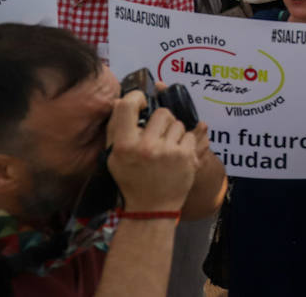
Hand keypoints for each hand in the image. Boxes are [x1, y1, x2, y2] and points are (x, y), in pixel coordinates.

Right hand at [106, 89, 197, 212]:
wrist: (151, 208)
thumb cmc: (132, 180)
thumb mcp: (115, 157)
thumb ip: (116, 128)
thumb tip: (122, 99)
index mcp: (124, 146)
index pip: (127, 106)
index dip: (136, 98)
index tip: (142, 102)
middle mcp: (146, 147)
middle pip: (162, 112)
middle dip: (162, 121)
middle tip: (157, 134)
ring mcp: (168, 151)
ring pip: (178, 124)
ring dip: (174, 133)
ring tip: (166, 149)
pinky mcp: (186, 156)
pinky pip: (190, 135)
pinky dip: (185, 143)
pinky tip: (176, 156)